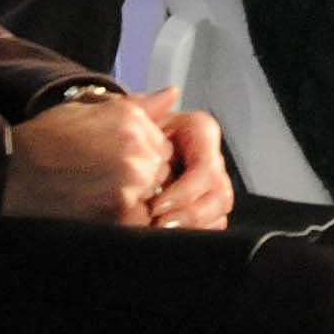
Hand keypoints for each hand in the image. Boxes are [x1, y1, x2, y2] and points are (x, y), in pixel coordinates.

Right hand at [1, 92, 173, 226]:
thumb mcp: (88, 109)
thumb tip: (173, 93)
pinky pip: (141, 217)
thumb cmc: (46, 140)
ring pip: (154, 192)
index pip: (161, 141)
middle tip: (102, 178)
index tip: (113, 161)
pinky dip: (126, 217)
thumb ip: (138, 105)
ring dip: (136, 196)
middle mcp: (137, 145)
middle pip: (161, 167)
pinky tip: (98, 208)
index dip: (140, 154)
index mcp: (131, 117)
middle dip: (142, 175)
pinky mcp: (120, 210)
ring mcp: (131, 178)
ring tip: (98, 193)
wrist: (12, 173)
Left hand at [135, 92, 231, 230]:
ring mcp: (210, 184)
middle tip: (159, 226)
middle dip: (190, 214)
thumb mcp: (130, 119)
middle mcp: (210, 158)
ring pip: (219, 212)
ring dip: (192, 227)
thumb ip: (146, 107)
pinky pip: (213, 226)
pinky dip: (194, 234)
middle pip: (219, 193)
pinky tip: (170, 239)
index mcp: (199, 132)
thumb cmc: (124, 134)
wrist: (114, 153)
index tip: (156, 205)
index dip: (185, 190)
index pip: (206, 166)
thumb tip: (171, 94)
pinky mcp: (204, 206)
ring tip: (162, 234)